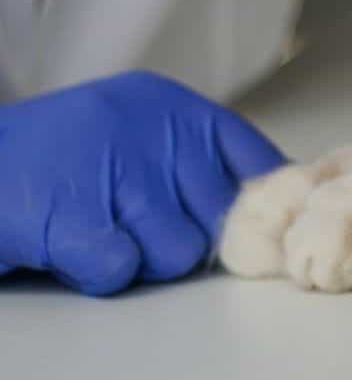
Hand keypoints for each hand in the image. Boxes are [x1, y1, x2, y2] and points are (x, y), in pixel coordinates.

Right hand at [0, 71, 286, 294]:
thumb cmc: (51, 160)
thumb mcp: (131, 138)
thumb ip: (196, 164)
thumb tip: (271, 200)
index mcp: (168, 107)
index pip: (254, 160)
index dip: (259, 205)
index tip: (256, 231)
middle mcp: (148, 129)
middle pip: (218, 220)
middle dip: (184, 237)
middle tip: (132, 227)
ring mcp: (110, 170)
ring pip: (177, 252)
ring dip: (139, 259)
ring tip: (93, 233)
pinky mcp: (68, 218)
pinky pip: (122, 269)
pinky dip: (98, 271)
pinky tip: (68, 248)